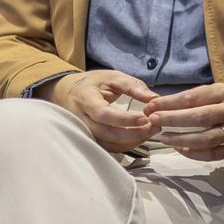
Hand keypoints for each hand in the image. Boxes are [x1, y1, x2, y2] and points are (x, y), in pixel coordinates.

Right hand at [40, 69, 157, 152]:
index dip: (124, 119)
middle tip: (155, 127)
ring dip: (132, 141)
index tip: (145, 118)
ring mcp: (84, 131)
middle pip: (107, 132)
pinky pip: (108, 147)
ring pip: (108, 143)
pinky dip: (126, 145)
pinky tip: (140, 136)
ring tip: (151, 131)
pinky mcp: (90, 139)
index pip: (103, 113)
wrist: (68, 93)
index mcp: (85, 99)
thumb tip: (154, 98)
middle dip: (133, 133)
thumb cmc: (93, 83)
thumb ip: (132, 86)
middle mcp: (81, 118)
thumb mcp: (112, 77)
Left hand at [144, 83, 223, 160]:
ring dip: (181, 139)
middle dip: (173, 119)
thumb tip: (153, 106)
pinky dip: (193, 154)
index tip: (150, 107)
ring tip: (163, 137)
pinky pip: (212, 154)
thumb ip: (184, 99)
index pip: (193, 98)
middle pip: (200, 117)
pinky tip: (179, 149)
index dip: (169, 103)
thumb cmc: (219, 104)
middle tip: (153, 120)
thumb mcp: (208, 94)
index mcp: (223, 93)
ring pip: (206, 138)